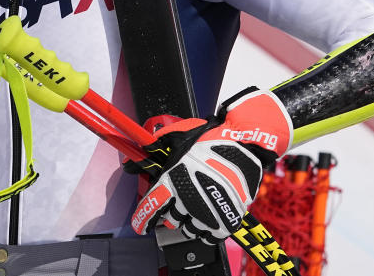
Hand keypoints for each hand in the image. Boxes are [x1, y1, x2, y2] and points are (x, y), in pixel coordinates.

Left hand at [130, 88, 292, 243]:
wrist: (243, 144)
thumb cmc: (210, 139)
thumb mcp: (176, 137)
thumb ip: (153, 149)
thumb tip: (130, 164)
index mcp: (172, 181)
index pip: (150, 208)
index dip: (142, 220)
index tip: (141, 226)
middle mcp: (187, 201)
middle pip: (170, 220)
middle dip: (172, 211)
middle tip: (181, 199)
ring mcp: (207, 214)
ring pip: (189, 229)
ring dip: (190, 219)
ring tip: (198, 204)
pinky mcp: (225, 222)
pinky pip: (209, 236)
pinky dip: (207, 228)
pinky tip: (210, 215)